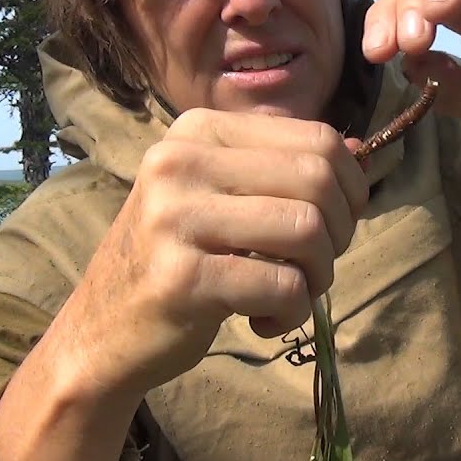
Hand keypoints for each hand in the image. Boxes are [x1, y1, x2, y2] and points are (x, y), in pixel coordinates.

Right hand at [50, 111, 368, 398]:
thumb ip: (282, 169)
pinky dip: (293, 312)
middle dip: (340, 233)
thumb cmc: (180, 257)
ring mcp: (175, 218)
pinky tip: (265, 320)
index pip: (316, 139)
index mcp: (199, 131)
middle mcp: (181, 162)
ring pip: (307, 231)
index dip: (350, 187)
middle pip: (318, 181)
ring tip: (290, 293)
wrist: (103, 329)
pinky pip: (284, 287)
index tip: (335, 223)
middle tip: (314, 266)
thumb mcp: (222, 195)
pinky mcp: (181, 278)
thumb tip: (357, 152)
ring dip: (319, 275)